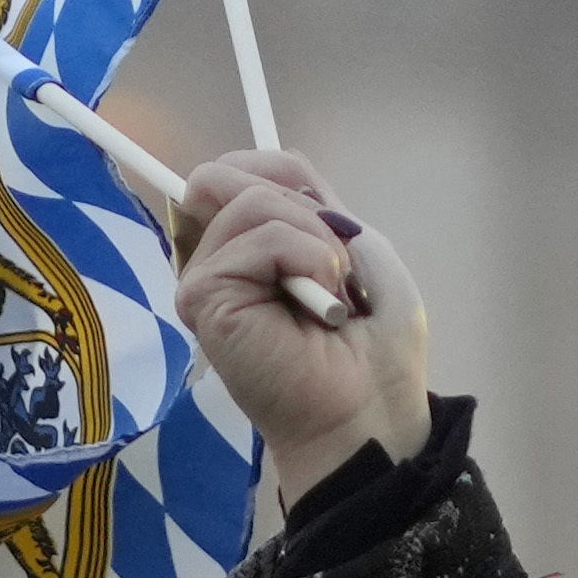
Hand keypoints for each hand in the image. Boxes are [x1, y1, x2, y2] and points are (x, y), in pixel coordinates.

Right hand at [165, 146, 429, 516]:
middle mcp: (221, 257)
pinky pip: (259, 237)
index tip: (330, 230)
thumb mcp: (358, 248)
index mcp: (254, 245)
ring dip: (314, 241)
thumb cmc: (375, 344)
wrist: (372, 410)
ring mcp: (206, 278)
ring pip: (252, 200)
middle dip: (304, 209)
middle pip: (241, 174)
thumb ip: (308, 203)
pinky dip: (306, 258)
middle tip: (334, 271)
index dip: (291, 179)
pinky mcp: (203, 298)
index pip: (251, 167)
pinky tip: (319, 308)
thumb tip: (235, 175)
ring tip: (330, 296)